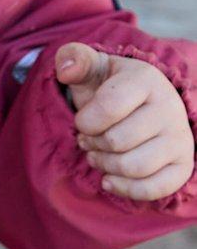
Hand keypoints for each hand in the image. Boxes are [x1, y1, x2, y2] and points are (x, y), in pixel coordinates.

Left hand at [56, 43, 194, 199]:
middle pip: (117, 141)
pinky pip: (153, 189)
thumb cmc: (109, 89)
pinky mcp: (182, 165)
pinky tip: (110, 179)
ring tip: (99, 155)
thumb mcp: (92, 69)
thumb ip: (74, 59)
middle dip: (93, 144)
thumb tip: (66, 69)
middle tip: (89, 140)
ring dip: (105, 166)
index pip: (108, 108)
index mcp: (146, 80)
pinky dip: (125, 189)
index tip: (84, 120)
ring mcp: (180, 138)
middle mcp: (170, 107)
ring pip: (133, 167)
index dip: (86, 122)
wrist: (140, 106)